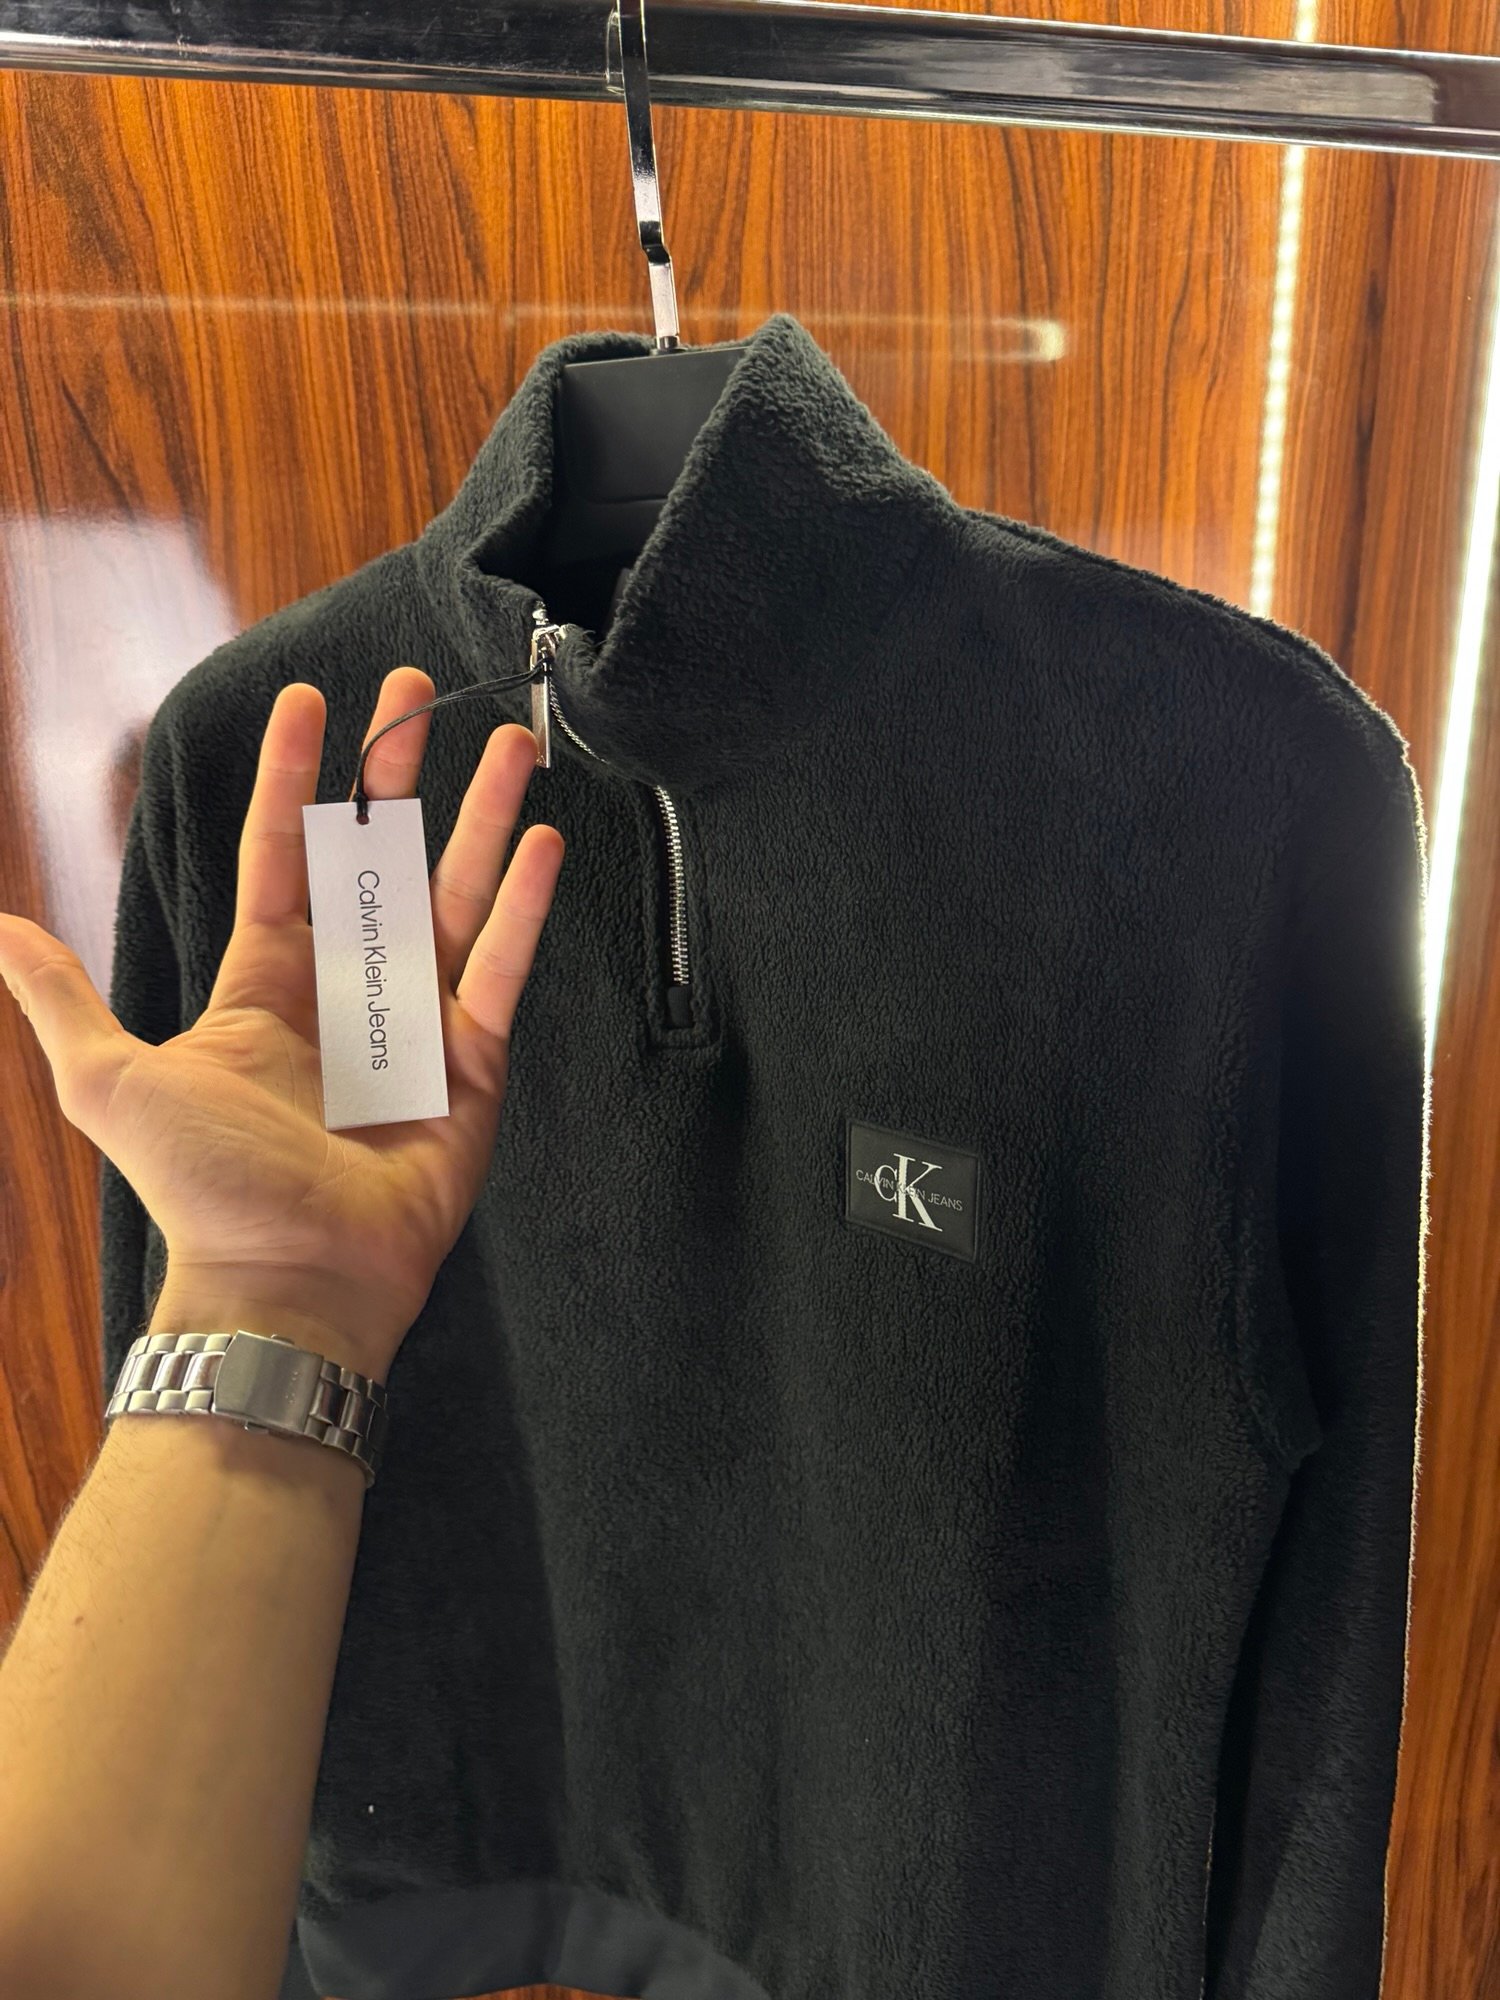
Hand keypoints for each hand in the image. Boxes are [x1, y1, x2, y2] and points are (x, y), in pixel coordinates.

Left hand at [0, 668, 563, 1379]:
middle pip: (381, 855)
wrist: (287, 1280)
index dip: (294, 776)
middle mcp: (346, 991)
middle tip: (420, 693)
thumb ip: (62, 996)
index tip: (309, 700)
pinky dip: (523, 910)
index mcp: (267, 982)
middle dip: (400, 772)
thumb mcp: (110, 1080)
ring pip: (455, 897)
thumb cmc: (202, 1186)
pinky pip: (500, 971)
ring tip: (513, 745)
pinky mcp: (471, 1066)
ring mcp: (415, 1025)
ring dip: (482, 819)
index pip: (285, 853)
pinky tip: (540, 845)